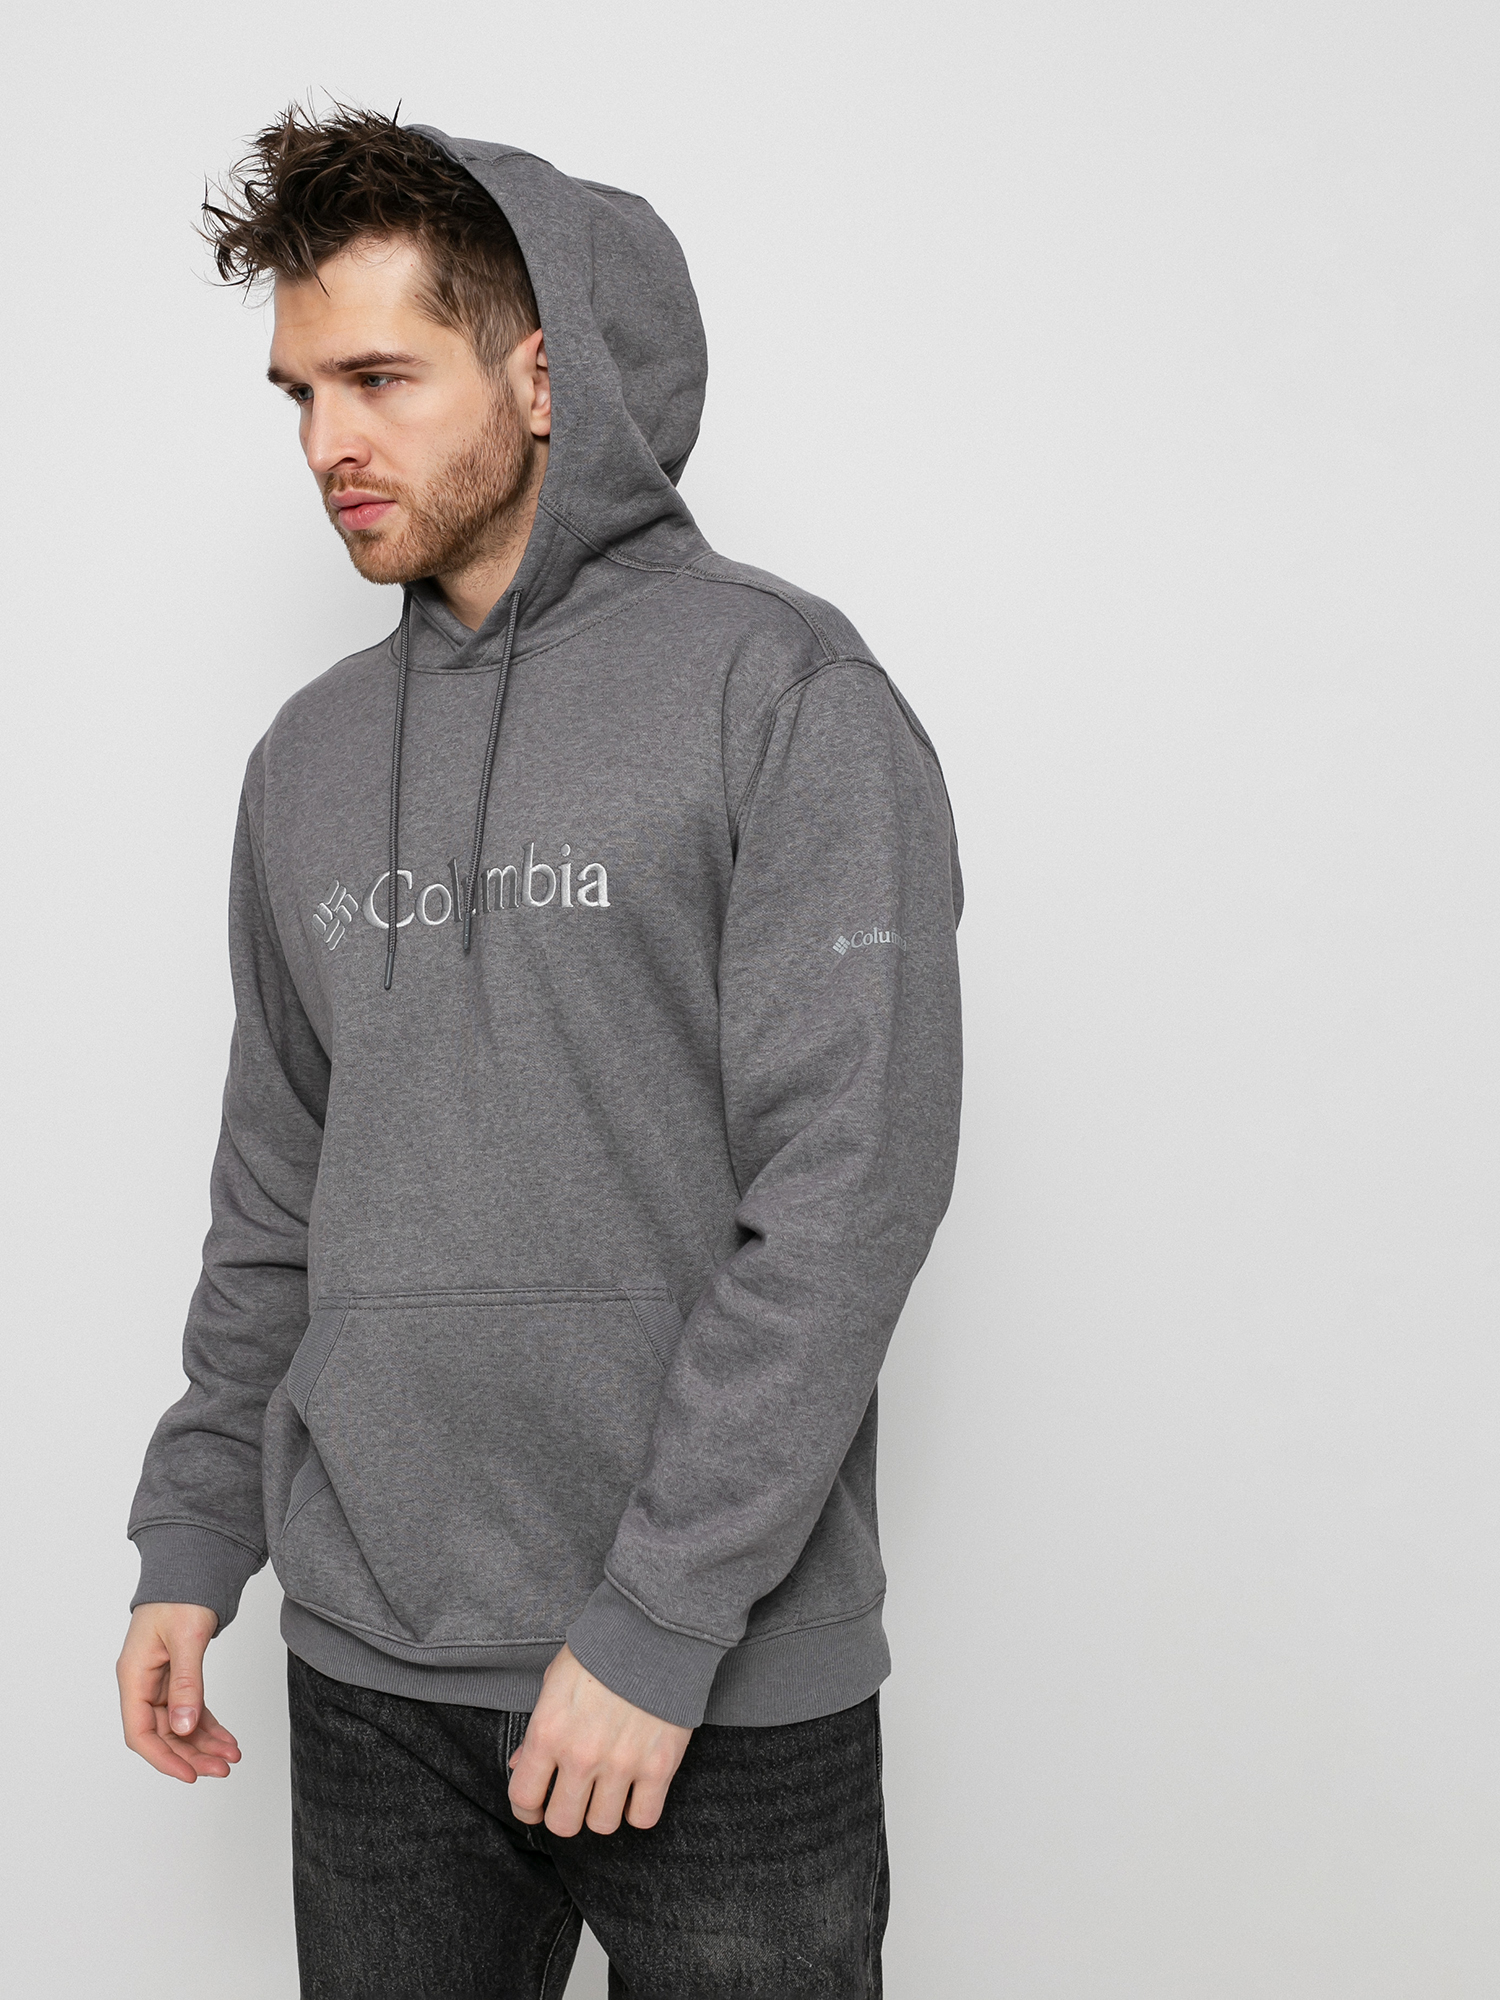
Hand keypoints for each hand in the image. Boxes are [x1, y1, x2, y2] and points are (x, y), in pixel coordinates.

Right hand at [116, 1602, 240, 1782]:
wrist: (191, 1567)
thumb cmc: (181, 1595)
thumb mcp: (186, 1638)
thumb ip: (186, 1683)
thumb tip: (184, 1727)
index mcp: (134, 1675)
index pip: (139, 1732)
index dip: (163, 1757)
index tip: (190, 1774)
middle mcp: (143, 1682)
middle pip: (161, 1734)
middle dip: (191, 1754)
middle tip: (222, 1768)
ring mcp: (160, 1681)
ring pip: (178, 1725)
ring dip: (203, 1743)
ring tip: (231, 1757)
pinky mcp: (177, 1677)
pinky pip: (191, 1709)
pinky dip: (208, 1725)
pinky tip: (226, 1739)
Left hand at [508, 1644, 690, 1835]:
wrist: (654, 1630)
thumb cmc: (601, 1651)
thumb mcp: (555, 1682)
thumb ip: (537, 1730)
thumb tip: (521, 1765)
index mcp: (549, 1732)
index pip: (523, 1797)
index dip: (526, 1809)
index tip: (535, 1806)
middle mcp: (581, 1755)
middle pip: (563, 1823)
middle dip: (565, 1813)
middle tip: (575, 1797)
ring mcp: (622, 1764)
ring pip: (603, 1824)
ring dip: (603, 1810)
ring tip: (609, 1788)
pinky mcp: (659, 1766)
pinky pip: (644, 1818)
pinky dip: (639, 1809)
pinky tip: (637, 1789)